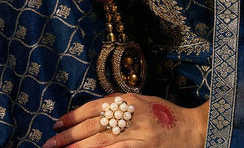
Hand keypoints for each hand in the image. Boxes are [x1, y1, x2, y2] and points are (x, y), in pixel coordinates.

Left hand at [42, 94, 208, 147]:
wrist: (192, 128)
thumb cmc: (165, 116)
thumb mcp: (142, 103)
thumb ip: (120, 106)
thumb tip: (92, 114)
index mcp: (129, 99)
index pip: (94, 106)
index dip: (74, 115)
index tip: (58, 123)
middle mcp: (131, 113)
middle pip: (94, 125)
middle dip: (70, 134)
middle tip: (51, 142)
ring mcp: (137, 133)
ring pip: (101, 141)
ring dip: (79, 147)